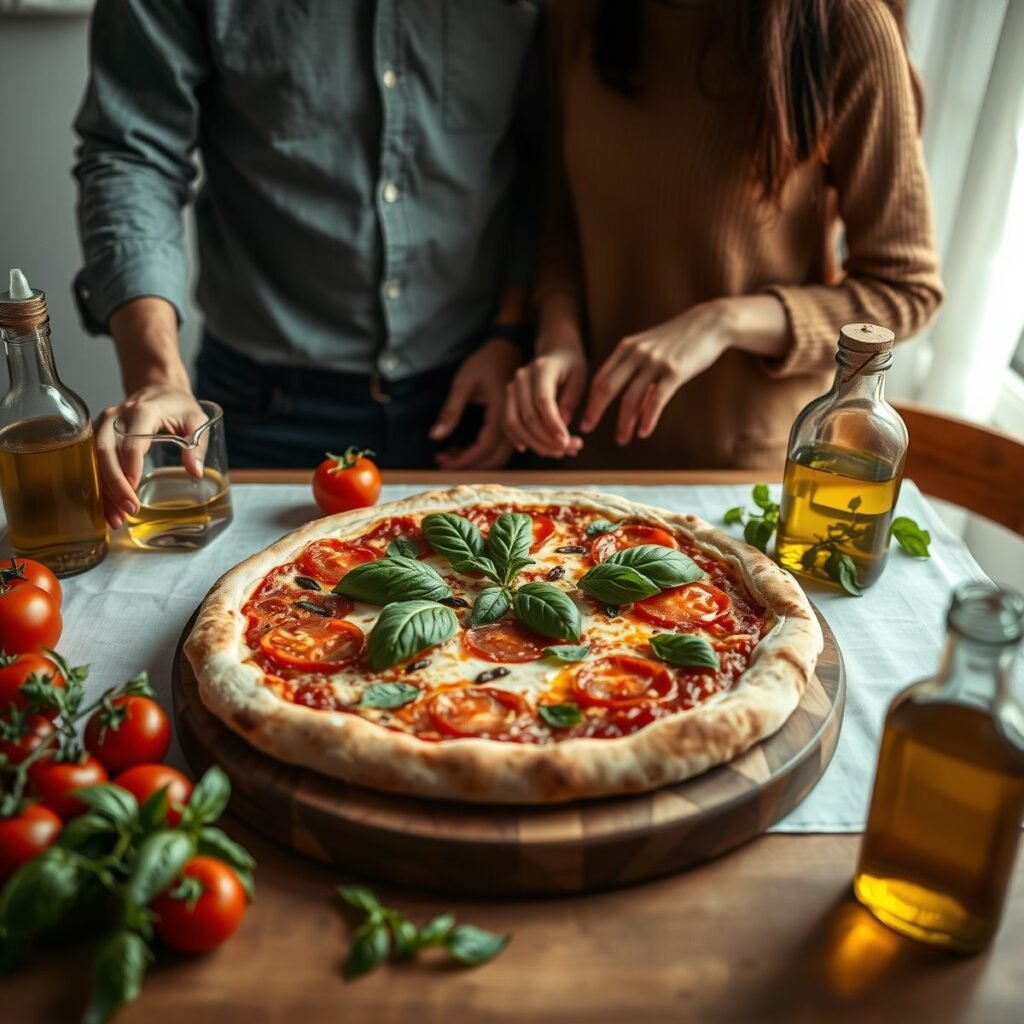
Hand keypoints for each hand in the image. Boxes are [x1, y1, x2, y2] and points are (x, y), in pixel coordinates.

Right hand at [95, 385, 209, 529]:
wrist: (158, 387)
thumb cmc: (178, 405)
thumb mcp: (196, 420)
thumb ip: (197, 444)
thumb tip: (195, 472)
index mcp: (142, 411)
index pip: (131, 443)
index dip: (130, 469)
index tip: (134, 493)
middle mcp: (117, 416)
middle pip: (106, 451)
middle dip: (114, 484)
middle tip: (128, 510)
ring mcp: (104, 424)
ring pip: (94, 459)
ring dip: (103, 490)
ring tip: (115, 519)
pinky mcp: (98, 433)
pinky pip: (93, 461)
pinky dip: (99, 485)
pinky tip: (105, 507)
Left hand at [429, 338, 521, 469]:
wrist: (507, 350)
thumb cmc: (485, 362)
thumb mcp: (463, 383)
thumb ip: (451, 411)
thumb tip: (435, 436)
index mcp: (502, 410)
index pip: (485, 446)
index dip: (465, 459)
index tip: (443, 462)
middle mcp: (513, 421)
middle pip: (495, 458)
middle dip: (468, 465)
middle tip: (442, 461)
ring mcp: (515, 424)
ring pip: (498, 456)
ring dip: (475, 461)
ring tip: (448, 455)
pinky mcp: (512, 425)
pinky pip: (500, 448)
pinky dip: (481, 454)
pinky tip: (461, 449)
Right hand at [504, 341, 587, 458]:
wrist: (555, 352)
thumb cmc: (571, 366)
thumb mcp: (580, 377)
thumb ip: (570, 400)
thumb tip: (561, 426)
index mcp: (541, 368)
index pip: (543, 401)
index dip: (553, 424)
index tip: (567, 442)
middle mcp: (521, 378)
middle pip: (528, 416)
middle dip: (548, 439)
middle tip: (571, 450)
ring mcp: (511, 389)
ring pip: (515, 423)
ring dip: (535, 444)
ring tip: (557, 453)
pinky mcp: (507, 400)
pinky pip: (507, 424)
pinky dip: (517, 439)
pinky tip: (531, 448)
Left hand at [579, 302, 731, 445]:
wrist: (709, 323)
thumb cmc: (678, 340)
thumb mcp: (650, 348)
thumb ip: (635, 371)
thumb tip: (630, 407)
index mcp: (626, 348)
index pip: (600, 378)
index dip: (589, 400)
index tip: (584, 419)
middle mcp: (637, 354)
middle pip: (607, 387)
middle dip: (595, 411)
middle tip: (587, 429)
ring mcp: (655, 362)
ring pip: (631, 398)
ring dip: (624, 422)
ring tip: (622, 439)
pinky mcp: (675, 371)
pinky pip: (656, 399)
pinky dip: (648, 419)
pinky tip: (644, 432)